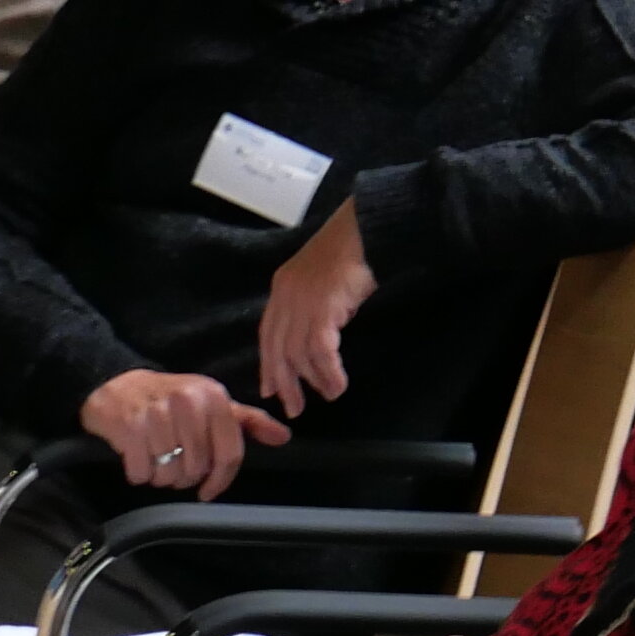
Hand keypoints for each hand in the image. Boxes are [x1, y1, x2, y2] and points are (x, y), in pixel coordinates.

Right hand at [80, 370, 291, 498]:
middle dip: (185, 478)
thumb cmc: (171, 398)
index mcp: (214, 398)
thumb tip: (284, 436)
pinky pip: (141, 472)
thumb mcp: (212, 402)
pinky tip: (138, 460)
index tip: (209, 491)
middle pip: (198, 467)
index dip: (221, 479)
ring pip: (169, 474)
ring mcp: (157, 413)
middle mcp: (189, 402)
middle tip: (174, 468)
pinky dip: (139, 475)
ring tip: (156, 462)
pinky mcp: (129, 427)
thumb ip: (248, 421)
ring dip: (162, 478)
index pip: (229, 452)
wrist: (118, 384)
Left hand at [257, 204, 376, 416]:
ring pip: (298, 353)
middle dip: (285, 381)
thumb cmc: (352, 248)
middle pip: (277, 348)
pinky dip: (329, 371)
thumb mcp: (323, 276)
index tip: (270, 388)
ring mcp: (302, 302)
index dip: (269, 364)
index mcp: (282, 287)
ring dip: (312, 380)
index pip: (268, 334)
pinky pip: (320, 350)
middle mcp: (286, 297)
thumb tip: (320, 331)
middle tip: (293, 406)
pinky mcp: (322, 308)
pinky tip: (338, 384)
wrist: (366, 229)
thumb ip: (314, 300)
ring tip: (327, 396)